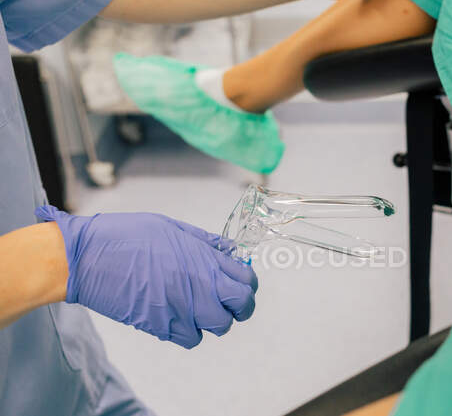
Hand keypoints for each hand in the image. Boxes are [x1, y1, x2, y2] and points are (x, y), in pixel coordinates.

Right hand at [35, 206, 257, 348]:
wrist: (89, 257)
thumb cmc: (127, 235)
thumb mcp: (173, 228)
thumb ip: (206, 243)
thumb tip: (232, 252)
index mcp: (204, 258)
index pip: (246, 280)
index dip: (247, 284)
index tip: (240, 283)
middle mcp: (200, 285)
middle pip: (242, 307)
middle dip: (240, 306)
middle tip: (227, 301)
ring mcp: (183, 308)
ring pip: (220, 326)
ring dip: (215, 319)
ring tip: (199, 307)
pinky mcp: (163, 326)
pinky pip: (192, 339)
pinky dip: (191, 332)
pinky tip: (180, 317)